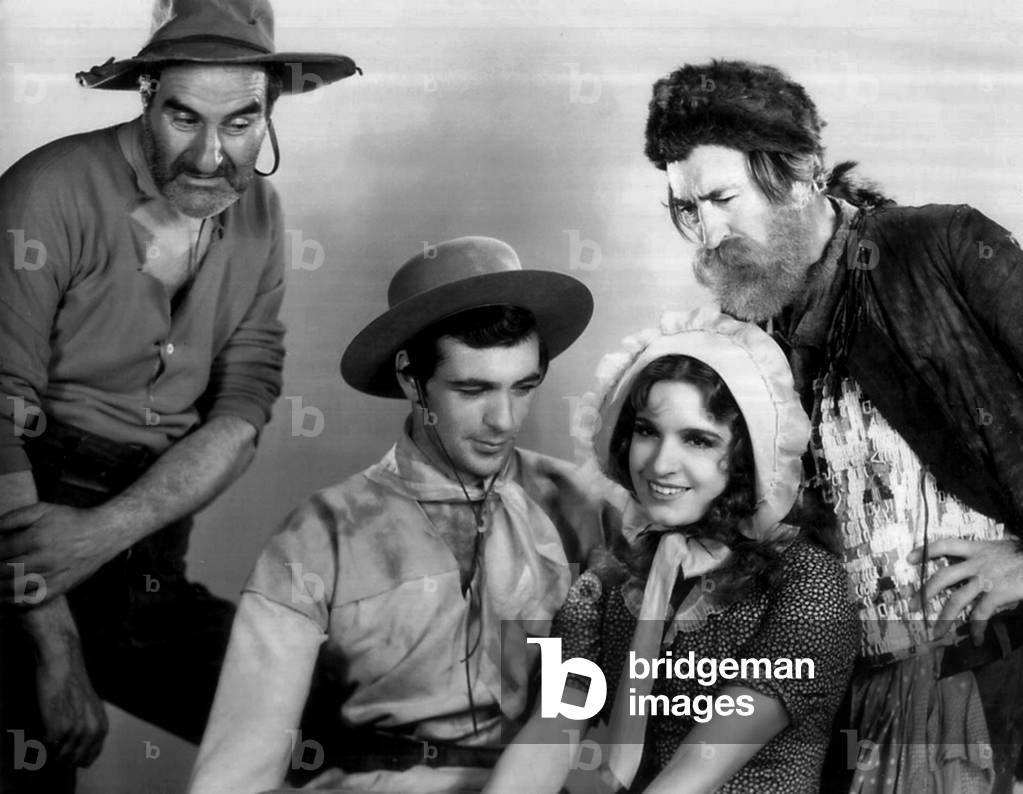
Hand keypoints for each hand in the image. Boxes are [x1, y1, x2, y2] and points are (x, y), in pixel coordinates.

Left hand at [0, 503, 121, 603]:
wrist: (103, 534)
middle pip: (4, 570)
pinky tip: (5, 596)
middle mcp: (44, 559)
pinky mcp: (59, 587)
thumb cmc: (71, 521)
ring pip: (14, 588)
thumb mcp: (43, 510)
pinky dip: (13, 601)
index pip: (0, 550)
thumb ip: (13, 518)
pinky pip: (31, 600)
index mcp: (37, 538)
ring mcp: (52, 576)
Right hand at [35, 633, 108, 766]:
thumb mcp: (90, 706)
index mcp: (101, 725)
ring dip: (52, 749)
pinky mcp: (59, 728)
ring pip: (61, 756)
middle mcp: (92, 731)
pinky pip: (48, 745)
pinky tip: (44, 725)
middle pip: (75, 760)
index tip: (66, 751)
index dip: (76, 757)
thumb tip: (80, 745)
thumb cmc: (74, 682)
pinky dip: (43, 738)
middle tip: (54, 744)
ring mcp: (76, 730)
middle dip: (63, 755)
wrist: (64, 664)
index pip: (90, 757)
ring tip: (49, 733)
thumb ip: (89, 726)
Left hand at [908, 538, 1022, 644]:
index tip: (909, 559)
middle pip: (943, 576)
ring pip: (957, 598)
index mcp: (978, 549)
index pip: (944, 545)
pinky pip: (982, 613)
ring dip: (944, 617)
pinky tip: (976, 639)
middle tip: (913, 606)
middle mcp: (978, 562)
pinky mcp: (999, 592)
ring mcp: (987, 578)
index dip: (925, 551)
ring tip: (936, 632)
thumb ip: (987, 562)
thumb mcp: (1004, 551)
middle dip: (925, 592)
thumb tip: (976, 581)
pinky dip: (977, 628)